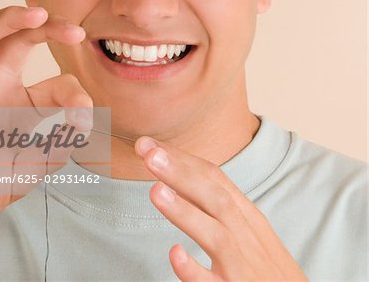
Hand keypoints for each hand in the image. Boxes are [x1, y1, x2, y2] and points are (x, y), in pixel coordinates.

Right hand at [0, 0, 90, 265]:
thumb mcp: (28, 171)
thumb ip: (56, 150)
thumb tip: (81, 125)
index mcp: (23, 106)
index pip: (57, 84)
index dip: (74, 94)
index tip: (82, 115)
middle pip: (22, 42)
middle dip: (50, 31)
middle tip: (75, 32)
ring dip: (12, 20)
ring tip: (39, 15)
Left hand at [135, 137, 307, 280]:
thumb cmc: (268, 269)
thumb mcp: (250, 231)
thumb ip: (218, 208)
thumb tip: (179, 185)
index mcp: (247, 217)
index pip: (214, 179)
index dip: (182, 159)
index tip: (150, 145)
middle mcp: (246, 237)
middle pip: (214, 197)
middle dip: (181, 173)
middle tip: (147, 151)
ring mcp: (241, 267)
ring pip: (215, 235)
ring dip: (185, 211)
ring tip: (155, 190)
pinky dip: (194, 268)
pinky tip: (175, 253)